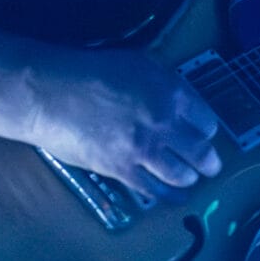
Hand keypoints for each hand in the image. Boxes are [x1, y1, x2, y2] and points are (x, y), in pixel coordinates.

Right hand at [26, 48, 223, 201]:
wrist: (49, 93)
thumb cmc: (88, 71)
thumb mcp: (136, 63)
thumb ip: (163, 83)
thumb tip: (180, 103)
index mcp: (170, 90)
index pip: (206, 120)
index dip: (206, 131)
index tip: (204, 136)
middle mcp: (163, 120)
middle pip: (200, 151)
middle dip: (209, 162)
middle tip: (210, 167)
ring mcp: (143, 147)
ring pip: (182, 174)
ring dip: (188, 179)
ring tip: (189, 180)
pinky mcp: (122, 169)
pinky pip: (154, 189)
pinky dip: (167, 196)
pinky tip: (173, 197)